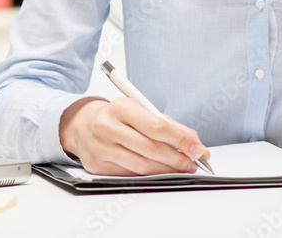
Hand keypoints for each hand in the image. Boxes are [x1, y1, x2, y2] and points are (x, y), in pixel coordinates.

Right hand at [58, 97, 210, 175]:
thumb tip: (194, 143)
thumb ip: (168, 125)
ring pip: (141, 166)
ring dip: (166, 170)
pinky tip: (159, 171)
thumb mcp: (140, 111)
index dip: (180, 139)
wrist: (83, 125)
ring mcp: (100, 147)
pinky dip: (148, 175)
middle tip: (193, 162)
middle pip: (150, 148)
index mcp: (121, 107)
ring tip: (181, 168)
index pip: (157, 126)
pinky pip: (130, 174)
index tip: (198, 148)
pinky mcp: (97, 166)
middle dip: (177, 158)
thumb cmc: (118, 117)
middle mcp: (107, 126)